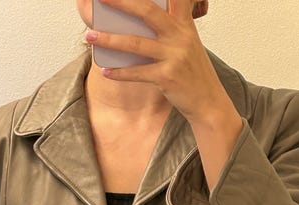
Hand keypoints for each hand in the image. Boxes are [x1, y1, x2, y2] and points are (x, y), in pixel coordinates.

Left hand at [85, 0, 238, 124]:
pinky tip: (106, 70)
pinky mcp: (167, 76)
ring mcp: (174, 56)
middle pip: (147, 11)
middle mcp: (180, 36)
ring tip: (90, 36)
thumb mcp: (187, 45)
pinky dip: (119, 72)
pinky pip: (137, 73)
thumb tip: (138, 25)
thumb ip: (171, 30)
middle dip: (122, 2)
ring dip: (109, 40)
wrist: (208, 102)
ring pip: (135, 43)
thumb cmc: (193, 73)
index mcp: (185, 25)